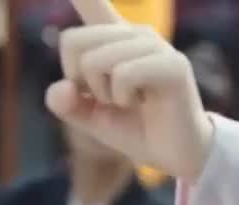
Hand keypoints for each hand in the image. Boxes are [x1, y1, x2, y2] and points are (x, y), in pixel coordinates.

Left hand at [47, 0, 213, 178]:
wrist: (177, 155)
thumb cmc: (138, 129)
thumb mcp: (92, 118)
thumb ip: (68, 103)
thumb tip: (61, 89)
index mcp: (114, 40)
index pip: (92, 3)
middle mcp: (135, 34)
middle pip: (73, 42)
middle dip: (80, 80)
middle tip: (108, 98)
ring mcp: (156, 46)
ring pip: (96, 62)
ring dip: (104, 95)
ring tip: (130, 102)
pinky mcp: (171, 65)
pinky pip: (122, 75)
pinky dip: (122, 98)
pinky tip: (143, 102)